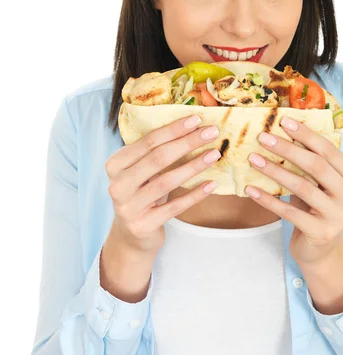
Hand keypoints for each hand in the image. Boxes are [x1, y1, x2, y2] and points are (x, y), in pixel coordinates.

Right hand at [105, 114, 220, 254]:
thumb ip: (155, 152)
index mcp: (115, 164)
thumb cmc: (142, 193)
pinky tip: (211, 184)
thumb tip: (193, 126)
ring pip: (166, 181)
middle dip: (188, 142)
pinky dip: (194, 195)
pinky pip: (174, 207)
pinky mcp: (143, 225)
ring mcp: (128, 207)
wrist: (131, 235)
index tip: (198, 119)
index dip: (174, 129)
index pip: (149, 141)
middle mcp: (118, 185)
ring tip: (215, 154)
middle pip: (158, 158)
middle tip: (212, 132)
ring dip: (194, 166)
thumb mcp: (142, 171)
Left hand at [245, 115, 342, 265]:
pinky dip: (268, 199)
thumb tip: (284, 130)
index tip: (283, 121)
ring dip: (275, 171)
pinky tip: (251, 189)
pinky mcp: (321, 233)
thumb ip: (313, 161)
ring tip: (253, 159)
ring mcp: (340, 216)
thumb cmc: (317, 206)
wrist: (321, 249)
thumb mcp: (321, 183)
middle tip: (264, 137)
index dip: (306, 134)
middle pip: (316, 166)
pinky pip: (290, 212)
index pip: (329, 151)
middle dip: (288, 149)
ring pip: (302, 187)